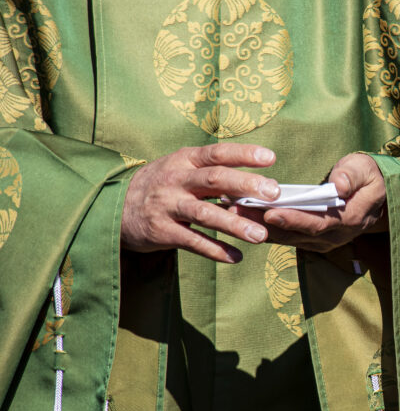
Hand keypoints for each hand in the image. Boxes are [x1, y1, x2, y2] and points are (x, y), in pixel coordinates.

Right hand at [121, 143, 279, 262]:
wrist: (114, 208)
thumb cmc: (163, 185)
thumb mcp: (181, 169)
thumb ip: (214, 173)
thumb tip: (260, 182)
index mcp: (184, 160)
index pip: (217, 153)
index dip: (244, 154)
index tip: (271, 158)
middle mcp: (176, 180)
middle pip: (214, 179)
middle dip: (245, 185)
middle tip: (273, 193)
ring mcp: (168, 206)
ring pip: (205, 213)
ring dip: (234, 225)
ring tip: (260, 235)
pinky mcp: (162, 231)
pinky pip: (192, 241)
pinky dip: (215, 250)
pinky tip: (236, 257)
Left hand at [238, 153, 386, 252]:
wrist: (375, 196)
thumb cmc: (367, 177)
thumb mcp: (365, 169)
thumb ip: (352, 176)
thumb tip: (339, 185)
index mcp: (350, 219)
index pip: (319, 223)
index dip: (294, 219)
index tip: (271, 212)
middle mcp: (335, 236)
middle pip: (297, 233)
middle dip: (266, 223)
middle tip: (239, 210)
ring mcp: (323, 241)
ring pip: (288, 238)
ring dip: (260, 226)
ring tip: (234, 211)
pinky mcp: (312, 240)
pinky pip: (287, 237)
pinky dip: (266, 228)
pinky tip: (244, 217)